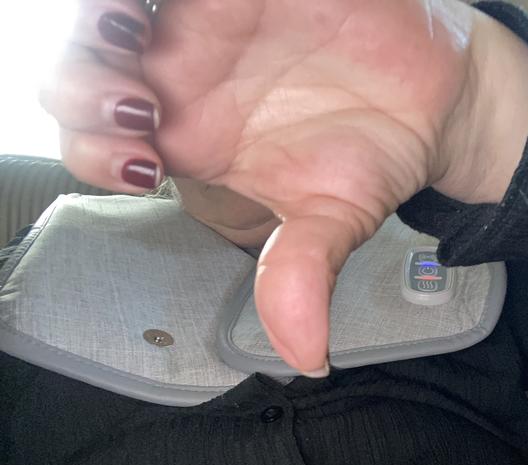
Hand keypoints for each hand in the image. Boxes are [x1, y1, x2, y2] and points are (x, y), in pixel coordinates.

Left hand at [41, 0, 527, 375]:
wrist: (436, 98)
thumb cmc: (376, 155)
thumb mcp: (334, 221)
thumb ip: (303, 275)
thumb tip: (307, 356)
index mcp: (193, 142)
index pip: (103, 146)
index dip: (95, 153)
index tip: (142, 169)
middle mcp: (187, 80)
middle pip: (86, 72)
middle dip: (81, 87)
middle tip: (134, 108)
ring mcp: (210, 20)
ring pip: (114, 10)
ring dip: (101, 21)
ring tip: (131, 33)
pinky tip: (173, 5)